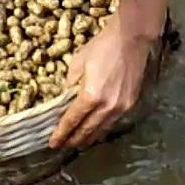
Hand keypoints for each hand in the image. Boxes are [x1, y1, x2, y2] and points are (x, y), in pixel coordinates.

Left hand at [49, 19, 156, 148]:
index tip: (53, 143)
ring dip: (89, 137)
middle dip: (74, 139)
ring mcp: (121, 106)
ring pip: (102, 129)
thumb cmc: (102, 46)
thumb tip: (66, 99)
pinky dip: (103, 128)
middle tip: (64, 145)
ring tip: (79, 142)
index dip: (62, 133)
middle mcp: (106, 106)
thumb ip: (70, 84)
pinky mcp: (130, 103)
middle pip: (87, 130)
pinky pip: (113, 121)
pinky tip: (97, 129)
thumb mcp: (78, 62)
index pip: (72, 121)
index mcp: (90, 96)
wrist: (131, 39)